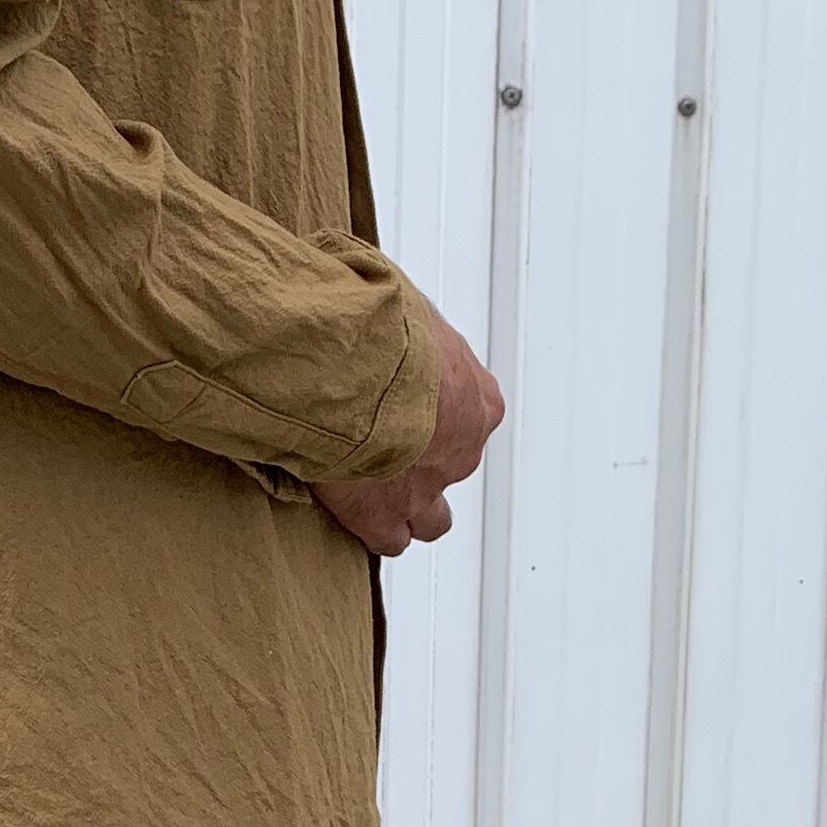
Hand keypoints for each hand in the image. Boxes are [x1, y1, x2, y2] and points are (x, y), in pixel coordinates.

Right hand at [313, 315, 504, 557]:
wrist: (354, 364)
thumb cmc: (382, 325)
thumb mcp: (405, 300)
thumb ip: (402, 314)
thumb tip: (377, 287)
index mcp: (478, 399)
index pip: (470, 415)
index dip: (435, 413)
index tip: (405, 403)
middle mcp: (462, 449)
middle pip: (451, 467)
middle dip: (424, 462)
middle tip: (385, 444)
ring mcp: (427, 489)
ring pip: (432, 519)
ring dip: (407, 508)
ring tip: (371, 489)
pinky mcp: (384, 516)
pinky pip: (388, 539)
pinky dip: (371, 529)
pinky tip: (348, 511)